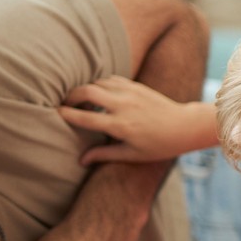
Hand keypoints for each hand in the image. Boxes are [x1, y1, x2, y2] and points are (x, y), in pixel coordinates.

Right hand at [58, 75, 217, 164]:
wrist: (184, 126)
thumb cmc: (159, 146)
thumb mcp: (132, 155)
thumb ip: (104, 155)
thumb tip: (81, 160)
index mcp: (120, 126)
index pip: (85, 117)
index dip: (67, 114)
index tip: (56, 113)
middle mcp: (123, 106)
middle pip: (87, 91)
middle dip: (71, 95)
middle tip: (65, 103)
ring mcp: (130, 92)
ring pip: (98, 82)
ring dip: (86, 89)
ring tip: (82, 100)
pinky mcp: (136, 85)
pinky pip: (111, 79)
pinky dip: (101, 84)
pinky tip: (100, 93)